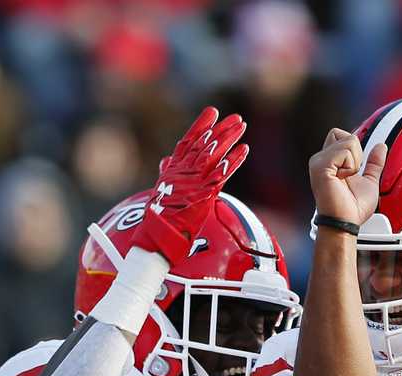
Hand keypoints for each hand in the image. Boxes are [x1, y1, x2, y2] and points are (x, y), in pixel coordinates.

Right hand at [133, 107, 248, 263]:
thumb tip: (166, 161)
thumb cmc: (159, 219)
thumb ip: (167, 173)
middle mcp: (182, 172)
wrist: (157, 238)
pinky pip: (221, 175)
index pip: (187, 142)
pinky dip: (233, 162)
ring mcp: (192, 183)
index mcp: (172, 170)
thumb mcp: (160, 190)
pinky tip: (244, 150)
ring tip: (242, 127)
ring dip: (228, 139)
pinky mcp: (203, 195)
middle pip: (204, 145)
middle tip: (236, 118)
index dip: (200, 126)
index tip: (212, 111)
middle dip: (220, 130)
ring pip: (213, 155)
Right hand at [308, 129, 386, 225]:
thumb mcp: (369, 181)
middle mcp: (321, 159)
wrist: (345, 223)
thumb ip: (374, 164)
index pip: (341, 135)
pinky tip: (343, 179)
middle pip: (342, 133)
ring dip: (355, 161)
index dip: (354, 147)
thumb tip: (380, 148)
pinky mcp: (320, 167)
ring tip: (347, 178)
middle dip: (355, 151)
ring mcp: (319, 162)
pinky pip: (344, 151)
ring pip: (347, 140)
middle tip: (352, 173)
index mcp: (330, 161)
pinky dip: (351, 166)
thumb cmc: (352, 209)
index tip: (357, 167)